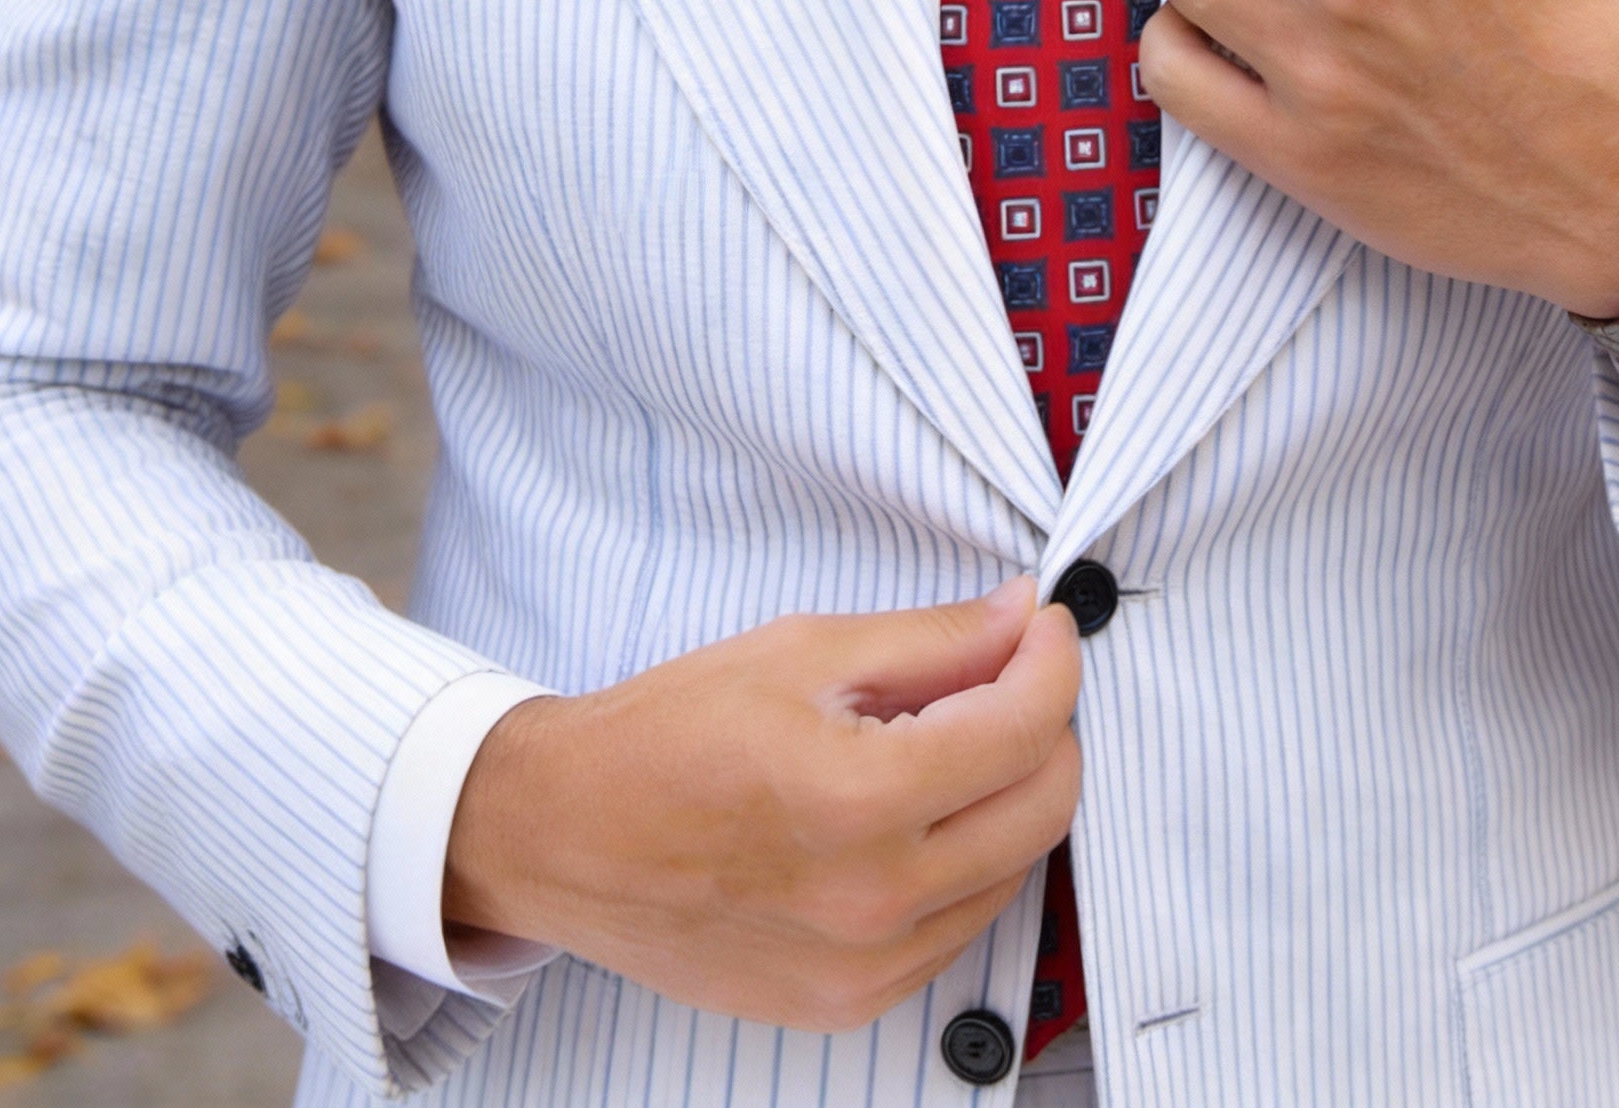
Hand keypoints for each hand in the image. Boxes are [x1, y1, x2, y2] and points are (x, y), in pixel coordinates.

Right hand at [443, 578, 1080, 1030]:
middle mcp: (873, 900)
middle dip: (1048, 724)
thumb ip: (931, 640)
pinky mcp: (849, 1002)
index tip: (1045, 625)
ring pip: (1015, 870)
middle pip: (1045, 807)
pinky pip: (960, 927)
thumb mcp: (801, 651)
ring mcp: (865, 967)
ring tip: (953, 739)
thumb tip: (1023, 616)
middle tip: (1012, 673)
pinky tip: (919, 812)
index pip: (1024, 727)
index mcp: (857, 799)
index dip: (1053, 659)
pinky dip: (968, 860)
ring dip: (1011, 794)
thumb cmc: (665, 735)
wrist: (564, 836)